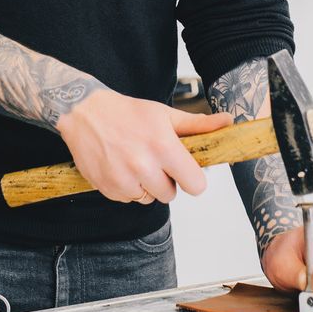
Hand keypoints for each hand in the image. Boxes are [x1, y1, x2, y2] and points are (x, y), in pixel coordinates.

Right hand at [56, 89, 232, 203]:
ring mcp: (123, 179)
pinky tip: (120, 166)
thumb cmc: (127, 113)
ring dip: (145, 186)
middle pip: (171, 195)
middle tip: (154, 160)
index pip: (196, 185)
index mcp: (163, 146)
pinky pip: (128, 199)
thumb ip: (198, 125)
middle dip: (166, 181)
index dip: (192, 179)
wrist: (84, 112)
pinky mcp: (107, 188)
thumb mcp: (165, 114)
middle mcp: (143, 166)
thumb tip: (228, 123)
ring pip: (148, 199)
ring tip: (135, 161)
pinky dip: (127, 188)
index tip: (184, 170)